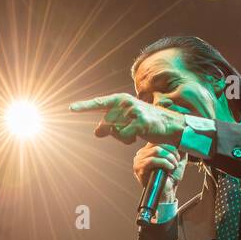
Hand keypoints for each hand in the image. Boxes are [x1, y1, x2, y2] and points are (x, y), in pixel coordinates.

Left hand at [69, 93, 184, 145]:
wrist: (169, 125)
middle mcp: (125, 102)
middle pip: (106, 124)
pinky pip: (125, 136)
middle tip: (128, 130)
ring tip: (135, 131)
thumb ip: (109, 125)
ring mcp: (133, 111)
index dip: (84, 106)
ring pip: (115, 131)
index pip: (99, 103)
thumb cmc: (145, 122)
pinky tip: (139, 135)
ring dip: (122, 137)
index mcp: (120, 100)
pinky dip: (129, 140)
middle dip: (113, 132)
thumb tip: (96, 133)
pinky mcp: (141, 122)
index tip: (71, 108)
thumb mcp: (125, 122)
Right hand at [132, 141, 185, 197]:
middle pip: (158, 144)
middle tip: (176, 161)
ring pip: (156, 151)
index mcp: (148, 150)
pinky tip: (169, 168)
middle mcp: (141, 154)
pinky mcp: (139, 168)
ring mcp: (138, 161)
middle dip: (171, 152)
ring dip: (169, 158)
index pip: (158, 139)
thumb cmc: (170, 177)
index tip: (178, 155)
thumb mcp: (175, 159)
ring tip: (173, 165)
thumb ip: (177, 148)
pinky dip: (164, 163)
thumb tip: (182, 136)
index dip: (170, 145)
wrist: (166, 192)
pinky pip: (152, 160)